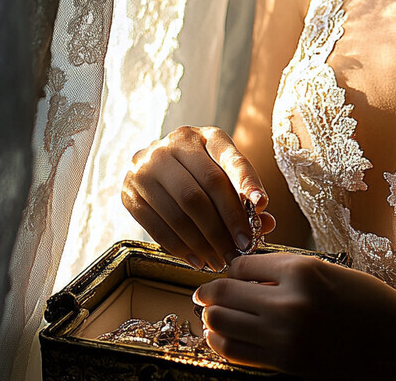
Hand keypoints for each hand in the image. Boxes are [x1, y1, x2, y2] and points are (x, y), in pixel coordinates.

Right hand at [121, 126, 275, 270]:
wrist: (154, 164)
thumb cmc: (200, 170)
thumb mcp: (224, 171)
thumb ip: (244, 195)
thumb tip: (265, 223)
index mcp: (206, 135)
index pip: (230, 158)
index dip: (247, 182)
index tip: (262, 204)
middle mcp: (174, 144)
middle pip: (206, 187)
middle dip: (227, 222)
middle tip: (242, 246)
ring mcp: (147, 167)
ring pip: (182, 209)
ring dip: (205, 241)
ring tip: (221, 259)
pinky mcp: (129, 192)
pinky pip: (158, 226)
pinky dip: (181, 248)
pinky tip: (198, 260)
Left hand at [193, 252, 395, 379]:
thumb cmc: (374, 306)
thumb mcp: (333, 273)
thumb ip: (292, 273)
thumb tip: (252, 276)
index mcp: (303, 270)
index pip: (245, 264)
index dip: (235, 266)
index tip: (232, 270)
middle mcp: (288, 302)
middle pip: (226, 293)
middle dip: (212, 291)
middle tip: (206, 291)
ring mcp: (285, 338)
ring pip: (222, 325)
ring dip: (213, 317)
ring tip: (213, 313)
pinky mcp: (286, 366)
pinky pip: (237, 354)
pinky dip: (222, 343)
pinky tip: (222, 337)